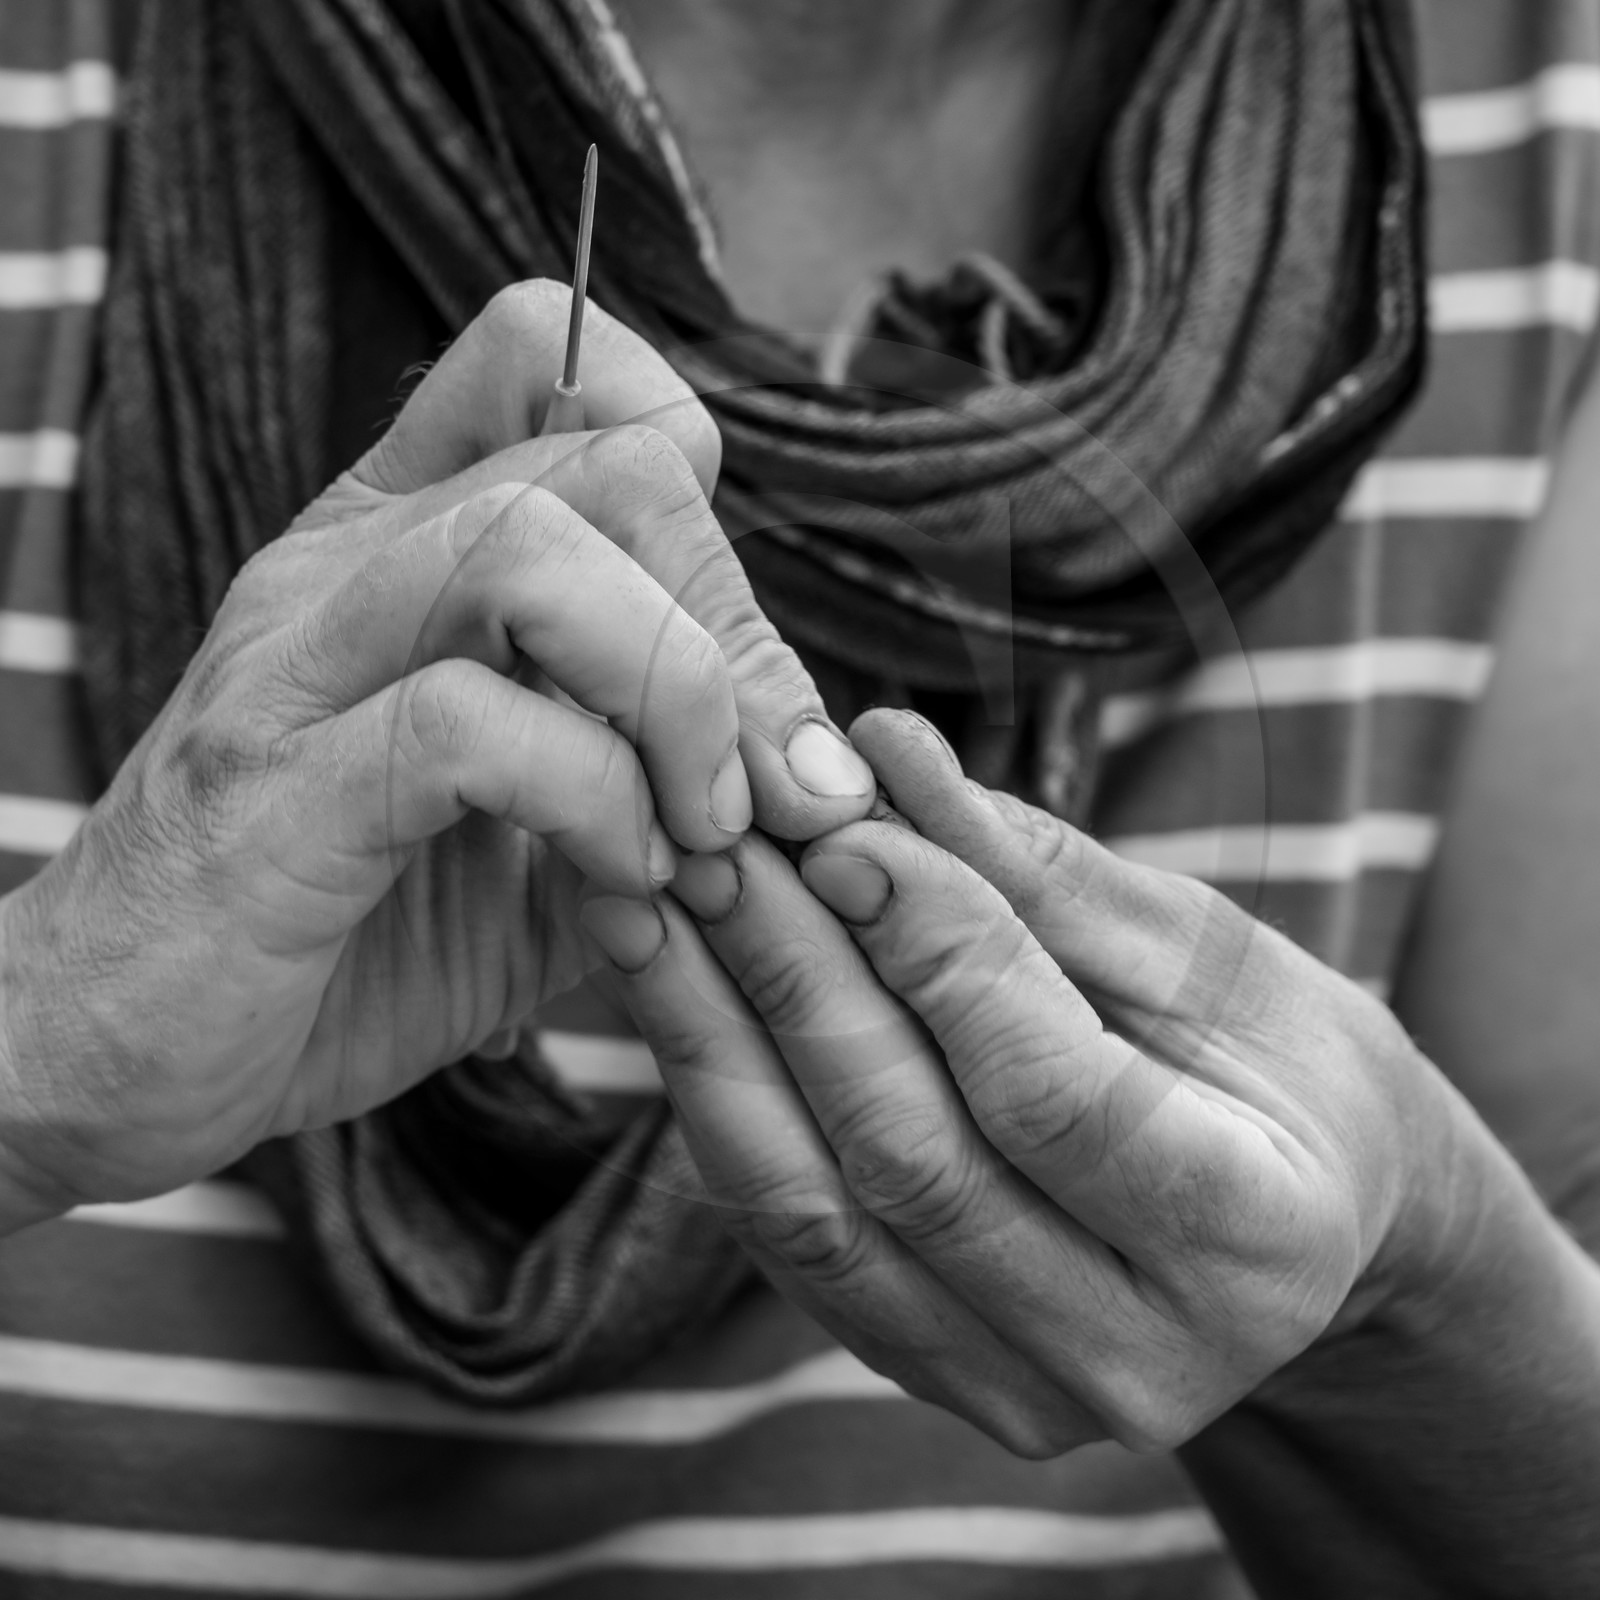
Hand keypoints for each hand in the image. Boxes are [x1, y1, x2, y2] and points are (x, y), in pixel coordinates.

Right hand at [0, 280, 875, 1224]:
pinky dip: (597, 804)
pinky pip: (471, 721)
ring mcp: (301, 663)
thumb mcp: (532, 860)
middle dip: (738, 626)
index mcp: (404, 549)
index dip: (686, 461)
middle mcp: (350, 567)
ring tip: (709, 833)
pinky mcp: (279, 788)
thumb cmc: (335, 946)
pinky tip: (622, 893)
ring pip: (530, 549)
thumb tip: (801, 786)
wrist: (114, 1060)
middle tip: (776, 785)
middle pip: (604, 463)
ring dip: (678, 695)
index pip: (551, 360)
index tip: (737, 641)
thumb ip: (649, 791)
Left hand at [580, 708, 1475, 1457]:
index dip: (936, 956)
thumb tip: (885, 749)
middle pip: (911, 1160)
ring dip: (714, 1039)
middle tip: (710, 838)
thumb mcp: (1205, 949)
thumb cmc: (1275, 1060)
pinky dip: (723, 1103)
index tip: (841, 829)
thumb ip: (1042, 869)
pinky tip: (676, 989)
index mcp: (1254, 1242)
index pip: (1053, 1098)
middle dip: (794, 978)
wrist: (1293, 1227)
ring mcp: (1022, 1391)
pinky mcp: (936, 1375)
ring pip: (816, 1214)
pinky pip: (789, 1240)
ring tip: (648, 899)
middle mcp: (1137, 1358)